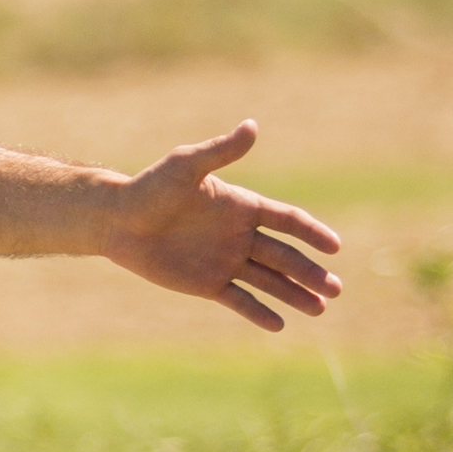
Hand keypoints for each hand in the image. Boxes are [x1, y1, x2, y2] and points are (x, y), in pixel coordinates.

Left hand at [102, 121, 346, 330]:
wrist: (116, 220)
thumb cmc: (150, 188)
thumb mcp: (186, 165)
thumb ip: (220, 151)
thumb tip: (252, 125)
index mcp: (242, 207)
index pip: (288, 220)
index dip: (312, 233)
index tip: (335, 247)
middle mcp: (239, 235)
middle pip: (285, 256)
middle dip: (312, 273)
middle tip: (337, 288)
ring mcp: (225, 261)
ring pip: (269, 281)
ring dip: (295, 294)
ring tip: (321, 309)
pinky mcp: (206, 284)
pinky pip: (239, 300)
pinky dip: (259, 313)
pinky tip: (280, 325)